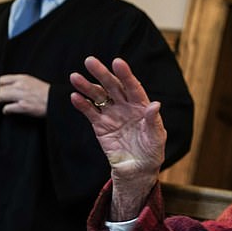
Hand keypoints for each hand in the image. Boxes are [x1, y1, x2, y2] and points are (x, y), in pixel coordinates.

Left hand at [0, 74, 49, 116]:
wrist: (57, 101)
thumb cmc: (48, 94)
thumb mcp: (34, 82)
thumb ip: (22, 83)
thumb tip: (13, 87)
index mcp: (23, 78)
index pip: (2, 80)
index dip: (1, 86)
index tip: (2, 90)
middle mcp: (20, 85)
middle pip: (0, 89)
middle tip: (0, 99)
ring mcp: (21, 96)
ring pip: (0, 97)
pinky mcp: (23, 106)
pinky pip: (7, 108)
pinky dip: (5, 110)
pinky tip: (7, 111)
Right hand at [70, 56, 165, 219]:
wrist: (138, 169)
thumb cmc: (152, 152)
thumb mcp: (156, 138)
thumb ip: (154, 121)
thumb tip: (155, 105)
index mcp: (141, 106)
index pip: (133, 86)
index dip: (126, 74)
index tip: (117, 62)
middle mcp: (125, 106)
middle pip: (112, 86)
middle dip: (102, 74)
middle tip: (90, 61)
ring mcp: (112, 114)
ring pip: (98, 96)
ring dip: (87, 86)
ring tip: (75, 77)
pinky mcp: (100, 125)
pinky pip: (90, 112)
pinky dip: (82, 104)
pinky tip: (75, 97)